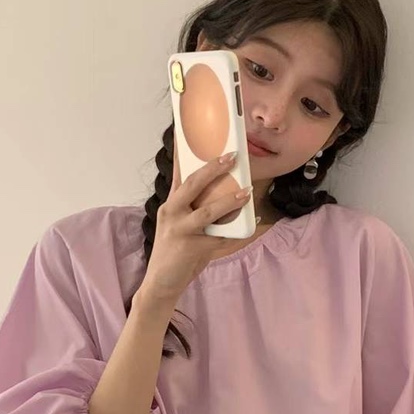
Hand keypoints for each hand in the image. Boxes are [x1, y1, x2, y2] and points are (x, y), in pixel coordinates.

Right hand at [134, 149, 252, 306]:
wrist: (161, 283)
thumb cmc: (175, 252)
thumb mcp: (180, 225)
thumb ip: (196, 208)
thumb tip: (226, 193)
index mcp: (170, 203)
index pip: (178, 172)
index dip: (185, 150)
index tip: (191, 130)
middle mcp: (171, 211)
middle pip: (193, 184)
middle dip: (213, 168)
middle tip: (232, 156)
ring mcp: (180, 229)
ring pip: (208, 210)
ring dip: (230, 200)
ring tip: (246, 192)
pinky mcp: (191, 247)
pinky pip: (220, 237)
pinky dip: (237, 231)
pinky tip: (252, 224)